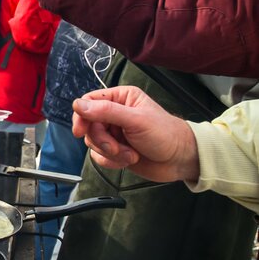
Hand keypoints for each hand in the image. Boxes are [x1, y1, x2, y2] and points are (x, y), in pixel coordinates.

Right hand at [71, 86, 199, 182]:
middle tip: (115, 146)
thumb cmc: (166, 135)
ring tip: (130, 153)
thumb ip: (106, 111)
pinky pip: (99, 156)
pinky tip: (129, 159)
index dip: (82, 116)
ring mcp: (114, 133)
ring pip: (93, 142)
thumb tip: (78, 105)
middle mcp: (115, 114)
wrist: (181, 160)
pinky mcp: (115, 150)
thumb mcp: (136, 120)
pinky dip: (112, 161)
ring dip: (110, 152)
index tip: (80, 131)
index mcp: (120, 98)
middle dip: (102, 139)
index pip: (88, 102)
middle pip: (89, 125)